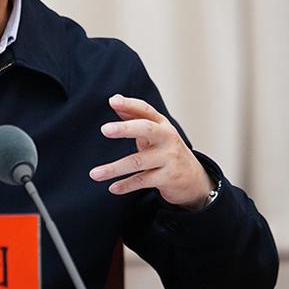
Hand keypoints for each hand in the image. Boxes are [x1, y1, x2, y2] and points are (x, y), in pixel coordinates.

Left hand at [89, 95, 213, 209]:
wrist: (194, 178)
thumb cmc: (166, 149)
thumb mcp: (154, 131)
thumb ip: (134, 116)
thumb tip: (114, 100)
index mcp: (161, 124)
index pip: (145, 110)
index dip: (130, 104)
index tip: (113, 101)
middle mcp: (167, 138)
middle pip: (146, 130)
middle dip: (125, 129)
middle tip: (104, 129)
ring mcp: (169, 158)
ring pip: (138, 161)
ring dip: (114, 168)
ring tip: (94, 174)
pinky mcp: (168, 177)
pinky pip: (142, 181)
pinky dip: (126, 185)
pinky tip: (113, 188)